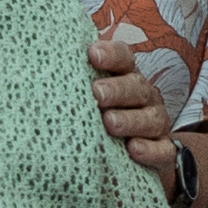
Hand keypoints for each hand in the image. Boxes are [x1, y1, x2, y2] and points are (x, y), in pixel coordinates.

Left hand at [84, 27, 182, 177]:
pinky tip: (134, 149)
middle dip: (117, 89)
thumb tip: (42, 66)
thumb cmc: (110, 116)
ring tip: (110, 123)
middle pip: (136, 87)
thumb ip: (78, 84)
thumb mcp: (96, 98)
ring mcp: (156, 124)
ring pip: (150, 118)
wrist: (147, 153)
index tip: (92, 55)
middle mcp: (144, 97)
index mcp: (127, 78)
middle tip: (97, 94)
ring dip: (130, 120)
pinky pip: (163, 150)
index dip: (111, 55)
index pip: (124, 59)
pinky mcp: (165, 151)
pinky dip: (150, 150)